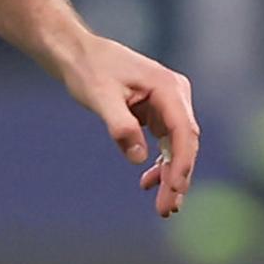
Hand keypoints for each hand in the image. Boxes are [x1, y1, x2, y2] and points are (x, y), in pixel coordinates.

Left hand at [58, 34, 200, 217]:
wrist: (78, 54)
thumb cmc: (89, 70)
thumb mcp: (100, 96)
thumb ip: (120, 125)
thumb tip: (138, 158)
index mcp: (168, 87)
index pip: (183, 131)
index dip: (181, 163)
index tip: (174, 189)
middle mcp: (175, 95)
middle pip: (184, 143)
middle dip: (177, 177)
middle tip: (167, 209)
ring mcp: (169, 104)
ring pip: (177, 146)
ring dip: (170, 176)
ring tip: (163, 207)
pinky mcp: (158, 112)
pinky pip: (165, 143)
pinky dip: (159, 164)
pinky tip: (146, 182)